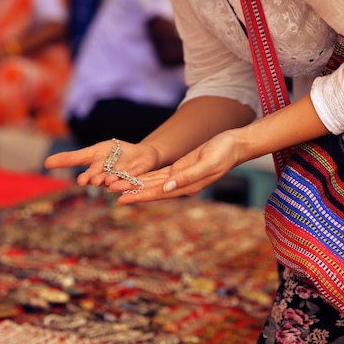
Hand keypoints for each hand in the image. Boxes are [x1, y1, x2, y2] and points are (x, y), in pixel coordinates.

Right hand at [44, 138, 159, 187]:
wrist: (138, 155)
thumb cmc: (111, 155)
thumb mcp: (90, 153)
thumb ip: (70, 159)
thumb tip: (45, 163)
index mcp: (100, 172)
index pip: (92, 174)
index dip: (88, 177)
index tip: (83, 179)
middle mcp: (112, 176)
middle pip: (106, 178)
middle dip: (101, 179)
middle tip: (97, 180)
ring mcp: (127, 175)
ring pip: (121, 179)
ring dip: (116, 181)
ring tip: (112, 181)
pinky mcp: (141, 171)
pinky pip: (138, 173)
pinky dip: (134, 174)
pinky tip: (132, 174)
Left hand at [110, 130, 240, 203]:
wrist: (234, 145)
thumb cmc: (224, 153)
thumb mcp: (208, 163)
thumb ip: (188, 176)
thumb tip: (167, 188)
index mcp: (187, 186)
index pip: (157, 193)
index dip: (138, 195)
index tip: (120, 199)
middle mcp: (180, 185)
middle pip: (151, 189)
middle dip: (130, 190)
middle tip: (109, 190)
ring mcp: (179, 177)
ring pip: (152, 182)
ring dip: (134, 183)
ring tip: (115, 184)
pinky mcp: (179, 168)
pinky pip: (158, 174)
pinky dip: (145, 175)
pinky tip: (132, 176)